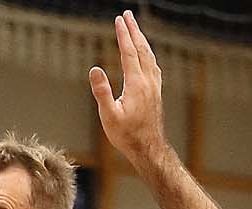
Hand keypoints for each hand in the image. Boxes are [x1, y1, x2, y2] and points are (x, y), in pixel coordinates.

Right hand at [90, 11, 168, 166]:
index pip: (129, 52)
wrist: (149, 150)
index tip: (119, 20)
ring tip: (136, 30)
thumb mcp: (109, 117)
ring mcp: (154, 87)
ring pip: (149, 57)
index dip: (123, 35)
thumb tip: (95, 70)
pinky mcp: (156, 94)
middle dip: (134, 30)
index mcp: (136, 84)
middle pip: (141, 49)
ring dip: (142, 41)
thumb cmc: (127, 136)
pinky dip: (148, 55)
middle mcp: (148, 82)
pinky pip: (154, 67)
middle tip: (127, 15)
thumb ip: (102, 93)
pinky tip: (147, 56)